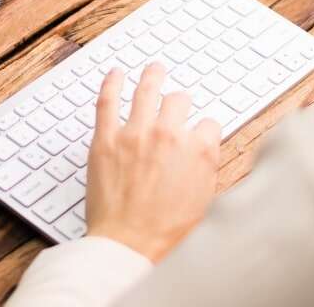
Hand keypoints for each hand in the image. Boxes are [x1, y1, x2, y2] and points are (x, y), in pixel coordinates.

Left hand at [82, 64, 218, 261]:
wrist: (131, 245)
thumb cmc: (167, 232)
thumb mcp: (206, 200)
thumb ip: (206, 168)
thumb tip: (206, 152)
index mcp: (199, 151)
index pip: (208, 123)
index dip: (203, 129)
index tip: (198, 132)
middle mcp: (169, 135)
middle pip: (178, 102)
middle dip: (180, 102)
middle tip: (177, 100)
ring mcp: (135, 134)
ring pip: (146, 90)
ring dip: (152, 76)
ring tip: (154, 69)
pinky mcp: (106, 139)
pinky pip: (108, 101)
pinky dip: (111, 83)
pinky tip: (115, 74)